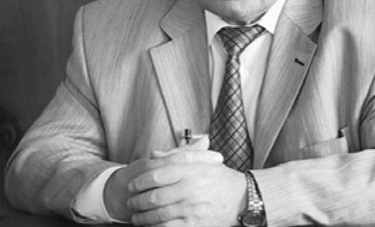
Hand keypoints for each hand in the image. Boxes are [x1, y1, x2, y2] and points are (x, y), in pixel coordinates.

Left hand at [124, 138, 246, 226]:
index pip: (156, 174)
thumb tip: (154, 154)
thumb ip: (177, 156)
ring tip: (136, 216)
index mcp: (190, 170)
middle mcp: (190, 189)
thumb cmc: (221, 178)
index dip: (139, 180)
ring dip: (142, 217)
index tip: (132, 184)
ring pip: (157, 214)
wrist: (243, 198)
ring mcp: (192, 208)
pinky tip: (150, 226)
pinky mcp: (195, 224)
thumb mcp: (202, 161)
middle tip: (130, 202)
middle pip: (153, 196)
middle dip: (137, 200)